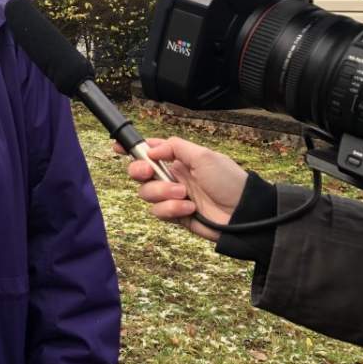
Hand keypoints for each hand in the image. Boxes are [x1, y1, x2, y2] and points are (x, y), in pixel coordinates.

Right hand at [118, 137, 248, 242]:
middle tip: (148, 172)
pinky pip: (158, 212)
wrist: (244, 214)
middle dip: (139, 171)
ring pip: (146, 193)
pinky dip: (171, 209)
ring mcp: (172, 196)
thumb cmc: (229, 182)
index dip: (132, 149)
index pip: (150, 150)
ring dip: (162, 193)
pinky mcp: (175, 215)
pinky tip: (188, 209)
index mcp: (179, 159)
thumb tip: (151, 149)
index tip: (118, 148)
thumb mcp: (203, 156)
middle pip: (139, 172)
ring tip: (183, 195)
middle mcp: (172, 176)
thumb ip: (174, 148)